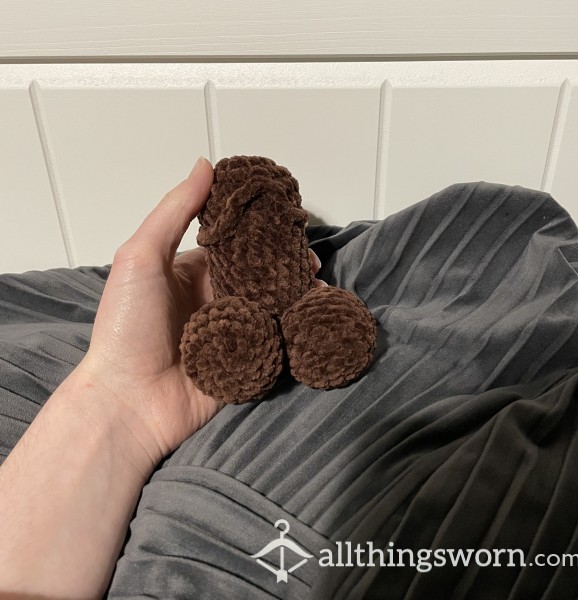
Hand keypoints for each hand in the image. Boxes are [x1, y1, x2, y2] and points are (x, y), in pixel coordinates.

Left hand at [75, 157, 323, 463]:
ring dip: (296, 294)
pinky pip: (276, 339)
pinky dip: (295, 327)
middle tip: (310, 262)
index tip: (289, 222)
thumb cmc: (127, 325)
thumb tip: (205, 164)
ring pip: (273, 304)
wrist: (128, 400)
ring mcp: (233, 329)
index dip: (262, 230)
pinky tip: (312, 317)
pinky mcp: (246, 360)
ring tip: (316, 288)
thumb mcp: (141, 257)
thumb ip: (174, 211)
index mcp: (193, 270)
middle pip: (260, 272)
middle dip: (287, 264)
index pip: (236, 242)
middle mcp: (215, 296)